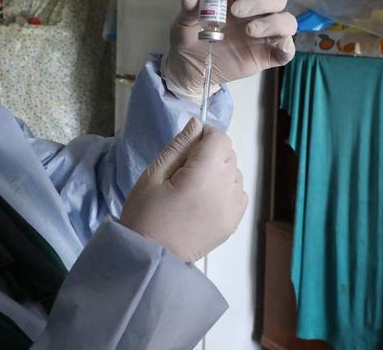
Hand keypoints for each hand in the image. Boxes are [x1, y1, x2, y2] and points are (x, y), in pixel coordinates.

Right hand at [120, 118, 247, 262]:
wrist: (150, 257)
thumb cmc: (145, 214)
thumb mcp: (153, 174)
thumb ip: (179, 146)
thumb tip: (197, 124)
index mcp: (204, 176)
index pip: (219, 139)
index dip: (203, 135)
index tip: (186, 147)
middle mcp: (225, 190)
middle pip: (228, 154)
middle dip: (209, 154)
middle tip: (182, 171)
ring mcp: (233, 209)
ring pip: (234, 172)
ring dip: (218, 172)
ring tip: (192, 188)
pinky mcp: (234, 222)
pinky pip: (237, 192)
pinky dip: (224, 189)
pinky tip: (203, 200)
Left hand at [161, 0, 296, 101]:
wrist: (189, 68)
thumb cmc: (190, 39)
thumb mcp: (185, 23)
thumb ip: (189, 7)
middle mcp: (256, 13)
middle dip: (260, 0)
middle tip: (237, 11)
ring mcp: (264, 34)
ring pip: (287, 21)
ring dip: (274, 22)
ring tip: (250, 30)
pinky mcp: (268, 55)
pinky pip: (288, 50)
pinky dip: (288, 47)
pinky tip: (277, 47)